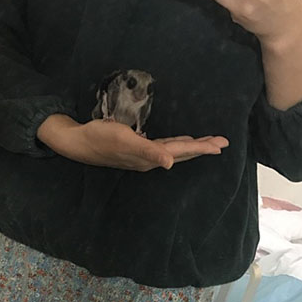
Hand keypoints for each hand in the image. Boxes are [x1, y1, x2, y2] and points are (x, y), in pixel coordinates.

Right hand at [37, 114, 228, 171]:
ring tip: (206, 143)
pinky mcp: (136, 149)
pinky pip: (163, 147)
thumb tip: (170, 163)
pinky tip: (177, 141)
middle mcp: (150, 158)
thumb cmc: (101, 138)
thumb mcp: (125, 141)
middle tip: (221, 142)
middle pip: (182, 152)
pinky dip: (175, 144)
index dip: (201, 147)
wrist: (79, 142)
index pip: (181, 151)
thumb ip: (148, 151)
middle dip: (202, 148)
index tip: (220, 145)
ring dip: (191, 146)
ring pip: (174, 150)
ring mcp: (143, 155)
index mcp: (150, 156)